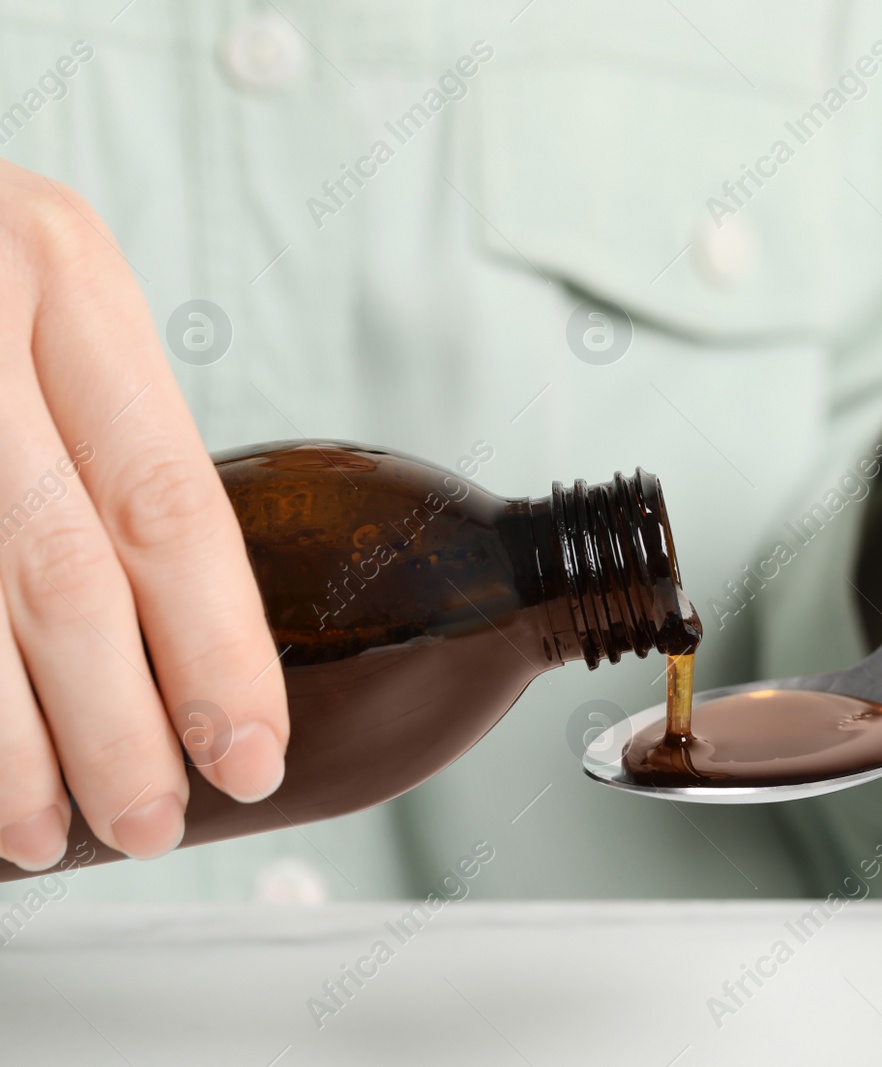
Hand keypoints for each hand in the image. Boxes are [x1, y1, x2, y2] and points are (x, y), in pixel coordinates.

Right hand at [0, 160, 286, 870]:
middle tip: (156, 824)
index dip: (218, 650)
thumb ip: (98, 434)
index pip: (170, 504)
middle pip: (66, 574)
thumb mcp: (33, 301)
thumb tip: (177, 641)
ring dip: (6, 750)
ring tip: (49, 834)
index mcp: (66, 276)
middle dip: (115, 725)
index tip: (251, 754)